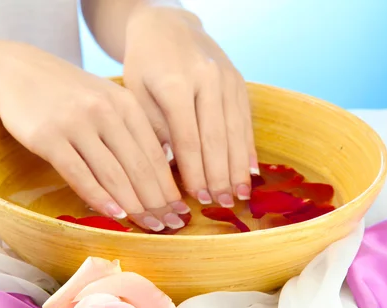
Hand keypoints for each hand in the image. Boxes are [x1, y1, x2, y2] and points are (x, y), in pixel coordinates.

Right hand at [0, 41, 188, 230]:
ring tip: (148, 226)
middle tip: (169, 225)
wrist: (15, 70)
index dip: (169, 186)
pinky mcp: (49, 136)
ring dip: (133, 205)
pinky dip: (99, 197)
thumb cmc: (67, 94)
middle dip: (157, 201)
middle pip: (139, 166)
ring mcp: (77, 123)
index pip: (155, 153)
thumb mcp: (106, 100)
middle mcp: (105, 111)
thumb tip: (160, 171)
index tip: (180, 211)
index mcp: (126, 104)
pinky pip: (79, 173)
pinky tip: (115, 215)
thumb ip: (131, 129)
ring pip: (113, 173)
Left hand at [122, 6, 257, 207]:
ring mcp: (227, 79)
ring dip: (238, 167)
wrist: (167, 24)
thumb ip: (154, 129)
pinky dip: (247, 148)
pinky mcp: (239, 82)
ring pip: (235, 131)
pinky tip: (250, 171)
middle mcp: (206, 80)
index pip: (188, 139)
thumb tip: (169, 172)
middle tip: (222, 205)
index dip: (195, 172)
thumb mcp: (136, 92)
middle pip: (216, 138)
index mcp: (175, 84)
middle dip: (219, 176)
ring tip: (239, 196)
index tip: (198, 199)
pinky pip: (246, 120)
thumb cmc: (144, 63)